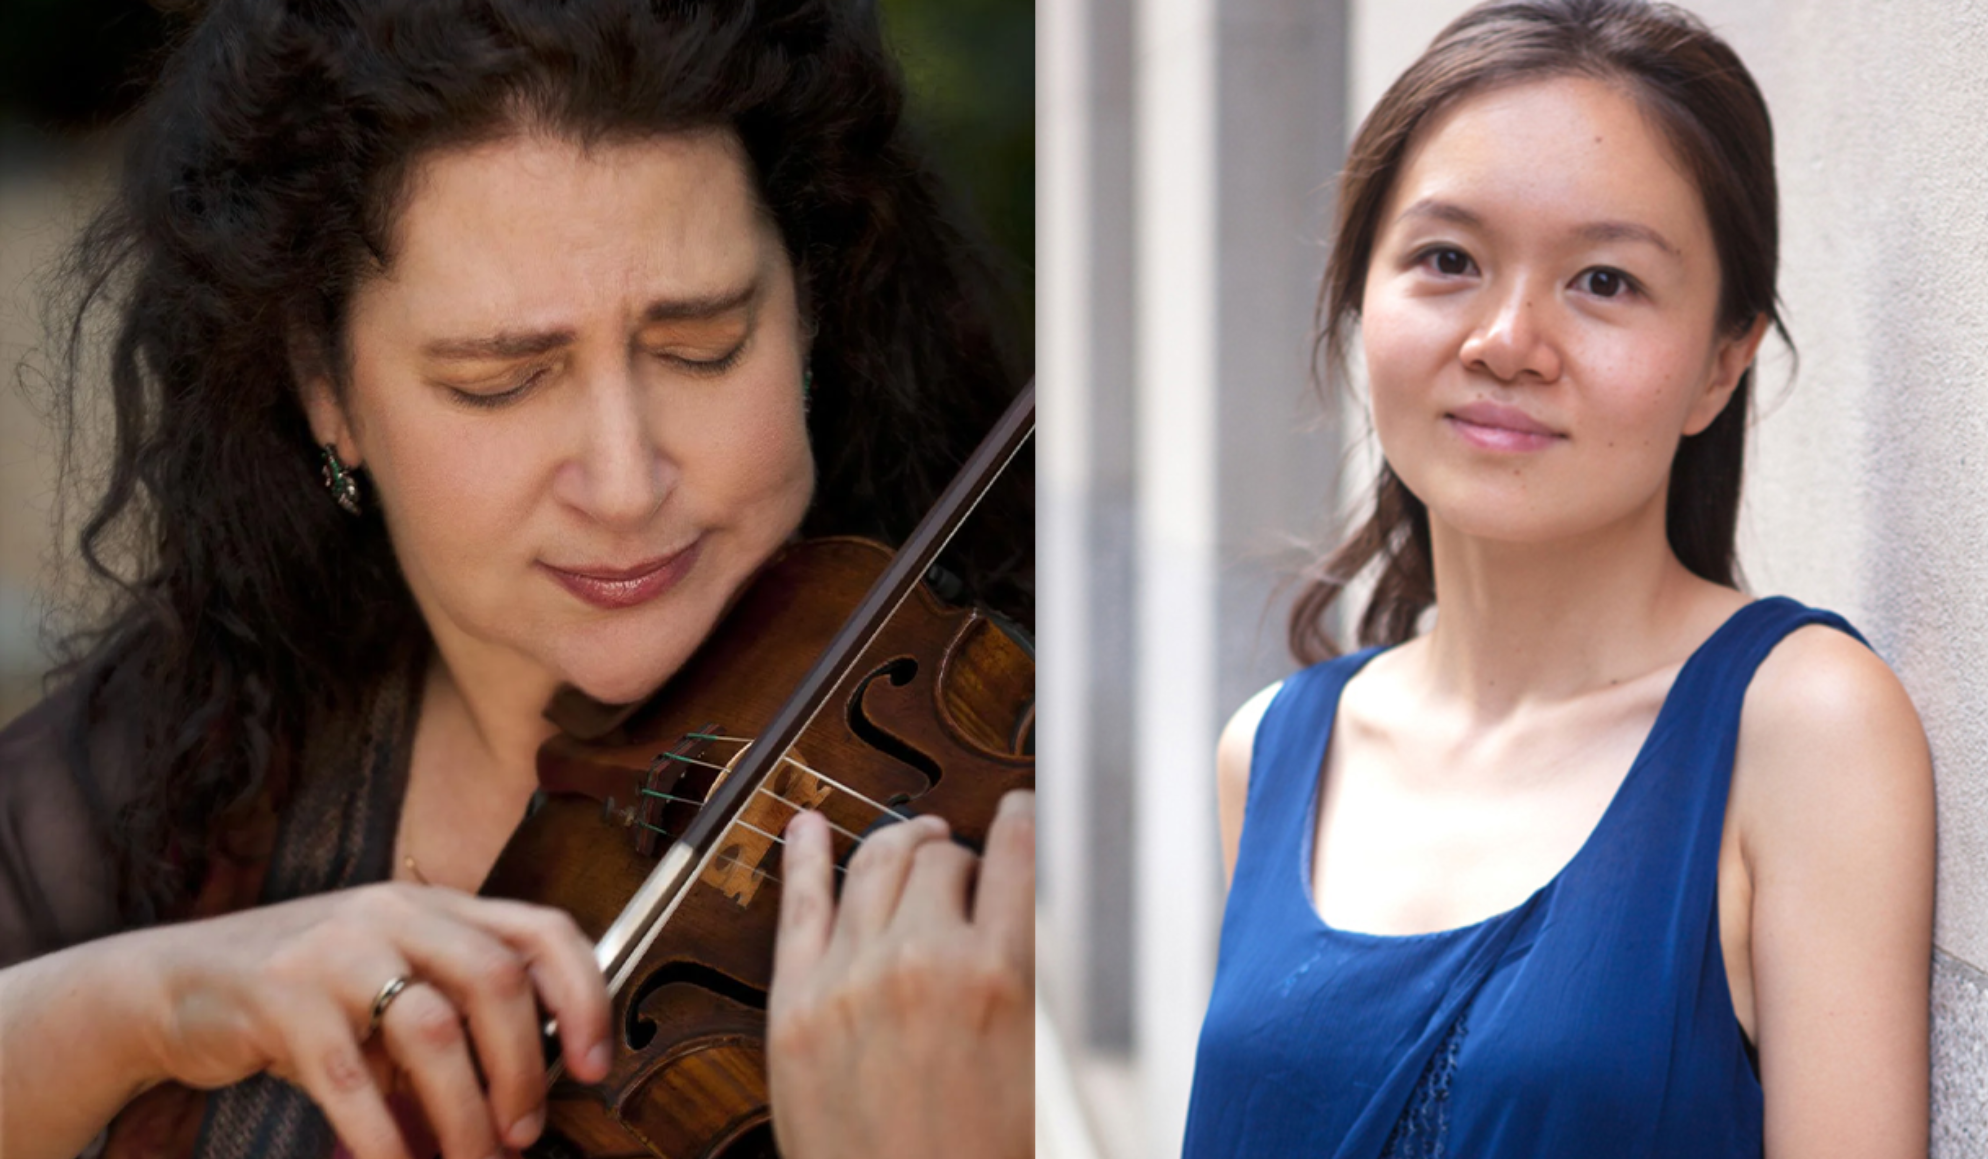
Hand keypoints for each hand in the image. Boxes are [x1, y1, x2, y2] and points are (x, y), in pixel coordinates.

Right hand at [142, 884, 610, 1158]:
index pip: (541, 930)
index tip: (591, 1066)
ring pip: (434, 1031)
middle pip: (497, 980)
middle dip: (524, 1070)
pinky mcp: (281, 998)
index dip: (582, 996)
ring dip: (465, 1114)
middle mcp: (394, 913)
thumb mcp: (387, 989)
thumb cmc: (302, 995)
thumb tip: (516, 1112)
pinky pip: (352, 1078)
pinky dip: (387, 1137)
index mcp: (436, 906)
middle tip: (523, 1133)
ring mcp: (335, 949)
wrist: (172, 984)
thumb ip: (452, 1029)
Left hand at [767, 790, 1033, 1158]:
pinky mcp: (795, 1006)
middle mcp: (922, 961)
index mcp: (1001, 975)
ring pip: (876, 864)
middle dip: (961, 853)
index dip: (1026, 821)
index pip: (1018, 853)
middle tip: (968, 863)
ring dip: (900, 843)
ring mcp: (849, 978)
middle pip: (944, 857)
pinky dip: (802, 857)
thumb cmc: (987, 1157)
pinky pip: (798, 906)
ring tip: (913, 841)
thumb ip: (1047, 974)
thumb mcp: (1050, 1064)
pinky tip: (806, 829)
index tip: (1026, 812)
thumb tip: (1052, 907)